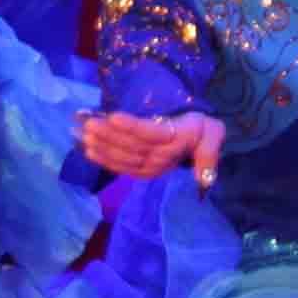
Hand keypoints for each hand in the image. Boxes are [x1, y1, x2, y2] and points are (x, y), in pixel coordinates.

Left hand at [78, 108, 231, 184]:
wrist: (200, 140)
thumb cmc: (203, 132)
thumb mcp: (213, 135)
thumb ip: (209, 154)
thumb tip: (204, 180)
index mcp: (175, 145)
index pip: (151, 135)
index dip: (132, 127)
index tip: (113, 116)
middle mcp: (160, 159)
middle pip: (131, 146)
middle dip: (108, 136)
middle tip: (88, 124)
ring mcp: (148, 166)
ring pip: (122, 156)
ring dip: (102, 145)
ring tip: (85, 133)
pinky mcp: (139, 169)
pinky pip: (120, 165)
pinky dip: (103, 158)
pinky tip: (88, 150)